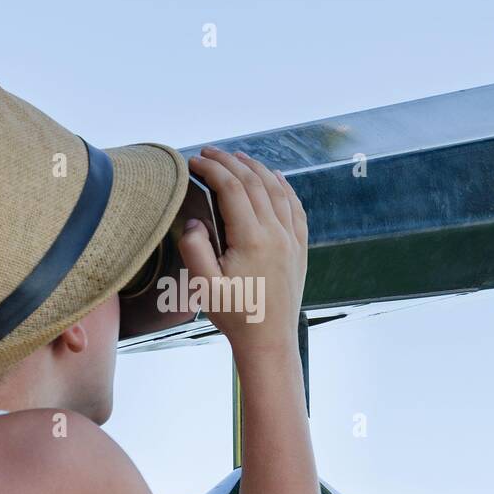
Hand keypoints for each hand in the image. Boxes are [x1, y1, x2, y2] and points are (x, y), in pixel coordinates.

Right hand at [178, 145, 307, 354]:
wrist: (269, 341)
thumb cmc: (235, 315)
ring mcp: (291, 239)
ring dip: (256, 168)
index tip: (194, 161)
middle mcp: (276, 233)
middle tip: (209, 152)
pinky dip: (284, 186)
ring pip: (277, 190)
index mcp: (251, 240)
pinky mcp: (300, 248)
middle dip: (230, 162)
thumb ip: (194, 249)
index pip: (232, 189)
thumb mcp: (205, 287)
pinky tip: (275, 177)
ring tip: (237, 156)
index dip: (212, 169)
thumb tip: (195, 220)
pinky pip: (296, 207)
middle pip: (254, 182)